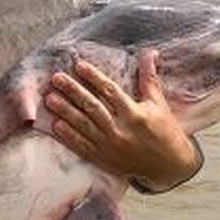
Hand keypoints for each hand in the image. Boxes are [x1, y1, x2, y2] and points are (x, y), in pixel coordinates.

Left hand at [44, 53, 199, 190]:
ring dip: (65, 111)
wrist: (169, 167)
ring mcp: (110, 147)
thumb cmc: (165, 131)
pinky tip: (55, 125)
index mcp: (134, 114)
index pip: (110, 91)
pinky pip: (82, 147)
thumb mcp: (159, 104)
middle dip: (73, 91)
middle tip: (57, 78)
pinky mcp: (103, 159)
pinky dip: (68, 136)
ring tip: (50, 99)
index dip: (94, 77)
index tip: (79, 65)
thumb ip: (149, 78)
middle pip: (92, 107)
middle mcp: (120, 130)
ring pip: (83, 126)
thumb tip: (150, 52)